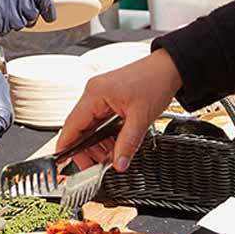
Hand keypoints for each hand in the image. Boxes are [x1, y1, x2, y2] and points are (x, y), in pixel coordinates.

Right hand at [0, 0, 54, 34]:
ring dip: (13, 19)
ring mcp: (8, 13)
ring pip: (19, 25)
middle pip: (33, 16)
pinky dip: (1, 23)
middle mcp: (19, 0)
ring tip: (2, 7)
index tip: (49, 16)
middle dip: (28, 14)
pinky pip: (5, 30)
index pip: (45, 0)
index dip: (49, 10)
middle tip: (16, 7)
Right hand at [56, 50, 182, 170]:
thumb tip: (119, 163)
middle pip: (79, 127)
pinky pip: (99, 119)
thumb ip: (128, 144)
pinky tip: (114, 144)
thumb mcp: (141, 118)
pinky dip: (104, 134)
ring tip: (109, 157)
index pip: (71, 125)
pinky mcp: (109, 96)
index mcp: (95, 94)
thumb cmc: (155, 80)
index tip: (65, 163)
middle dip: (86, 149)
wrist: (169, 67)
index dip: (66, 147)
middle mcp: (94, 92)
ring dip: (97, 143)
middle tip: (95, 166)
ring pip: (90, 125)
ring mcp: (101, 94)